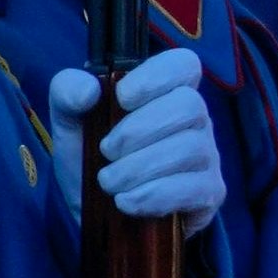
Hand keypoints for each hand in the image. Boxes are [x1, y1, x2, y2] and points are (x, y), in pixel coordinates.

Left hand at [51, 52, 226, 232]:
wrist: (100, 213)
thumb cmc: (91, 159)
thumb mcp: (69, 123)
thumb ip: (68, 93)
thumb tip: (89, 90)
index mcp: (165, 93)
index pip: (183, 64)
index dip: (155, 77)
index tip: (122, 99)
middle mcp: (195, 120)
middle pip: (189, 106)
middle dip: (137, 131)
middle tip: (105, 151)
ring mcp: (208, 156)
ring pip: (189, 149)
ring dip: (138, 168)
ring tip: (109, 182)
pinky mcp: (210, 193)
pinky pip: (193, 188)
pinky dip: (152, 195)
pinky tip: (126, 202)